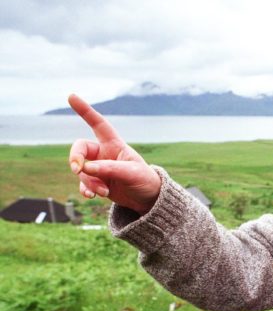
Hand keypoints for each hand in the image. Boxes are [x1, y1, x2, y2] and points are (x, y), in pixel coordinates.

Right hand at [68, 94, 160, 213]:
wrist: (147, 199)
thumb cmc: (144, 180)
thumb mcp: (131, 173)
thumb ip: (109, 169)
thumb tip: (85, 168)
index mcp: (114, 144)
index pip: (98, 123)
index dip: (85, 110)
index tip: (71, 96)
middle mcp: (104, 153)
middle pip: (80, 148)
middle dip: (75, 158)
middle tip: (77, 169)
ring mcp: (99, 168)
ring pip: (82, 170)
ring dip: (89, 181)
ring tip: (103, 191)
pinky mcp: (96, 181)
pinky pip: (83, 183)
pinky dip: (86, 189)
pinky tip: (92, 196)